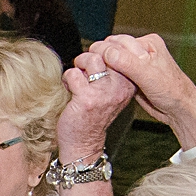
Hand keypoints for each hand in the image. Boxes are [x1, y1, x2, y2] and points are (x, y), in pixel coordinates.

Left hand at [56, 47, 136, 161]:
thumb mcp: (109, 94)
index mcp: (128, 85)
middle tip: (83, 69)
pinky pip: (74, 73)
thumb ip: (109, 74)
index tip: (94, 64)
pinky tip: (69, 89)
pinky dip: (67, 78)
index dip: (104, 53)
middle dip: (90, 57)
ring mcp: (104, 93)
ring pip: (92, 59)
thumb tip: (98, 50)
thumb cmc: (93, 117)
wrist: (83, 144)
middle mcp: (120, 88)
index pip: (120, 54)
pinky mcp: (87, 98)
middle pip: (106, 53)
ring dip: (79, 65)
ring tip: (77, 77)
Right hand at [96, 33, 195, 150]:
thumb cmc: (173, 92)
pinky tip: (109, 84)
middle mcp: (142, 50)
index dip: (105, 52)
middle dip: (104, 59)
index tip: (94, 62)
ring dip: (106, 69)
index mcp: (148, 43)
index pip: (118, 42)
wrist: (179, 109)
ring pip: (112, 61)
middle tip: (96, 71)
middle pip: (113, 49)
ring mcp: (137, 63)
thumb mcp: (148, 76)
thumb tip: (108, 51)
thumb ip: (128, 62)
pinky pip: (116, 73)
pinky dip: (110, 77)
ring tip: (100, 77)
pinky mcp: (133, 76)